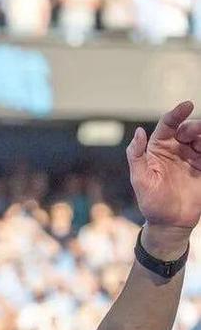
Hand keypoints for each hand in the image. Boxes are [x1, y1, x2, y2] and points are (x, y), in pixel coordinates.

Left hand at [126, 101, 200, 235]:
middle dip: (194, 126)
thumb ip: (136, 155)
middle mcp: (176, 149)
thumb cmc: (151, 202)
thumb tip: (139, 131)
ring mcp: (192, 157)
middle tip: (194, 134)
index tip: (186, 106)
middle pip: (189, 128)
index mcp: (159, 148)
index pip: (168, 125)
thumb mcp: (140, 180)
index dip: (176, 113)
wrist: (170, 223)